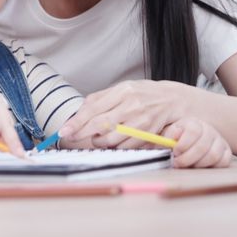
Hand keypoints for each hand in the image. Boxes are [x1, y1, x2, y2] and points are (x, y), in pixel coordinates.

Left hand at [59, 80, 188, 147]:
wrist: (172, 100)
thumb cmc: (143, 95)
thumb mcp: (121, 89)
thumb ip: (99, 99)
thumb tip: (78, 113)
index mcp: (123, 91)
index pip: (93, 109)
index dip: (76, 122)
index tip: (64, 131)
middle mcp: (132, 105)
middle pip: (100, 125)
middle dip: (82, 134)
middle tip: (72, 137)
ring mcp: (141, 121)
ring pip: (111, 140)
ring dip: (99, 142)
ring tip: (97, 137)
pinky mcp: (147, 135)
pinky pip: (124, 147)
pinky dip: (114, 147)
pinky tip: (111, 141)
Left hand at [162, 117, 232, 167]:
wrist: (184, 145)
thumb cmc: (174, 141)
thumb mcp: (166, 136)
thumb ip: (168, 135)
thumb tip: (174, 136)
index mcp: (193, 123)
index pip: (193, 131)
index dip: (183, 144)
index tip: (174, 152)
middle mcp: (209, 130)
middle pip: (202, 146)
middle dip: (187, 159)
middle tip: (177, 163)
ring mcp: (219, 141)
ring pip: (213, 155)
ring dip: (198, 164)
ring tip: (187, 165)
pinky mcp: (226, 152)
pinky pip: (224, 161)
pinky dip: (211, 167)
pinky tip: (199, 166)